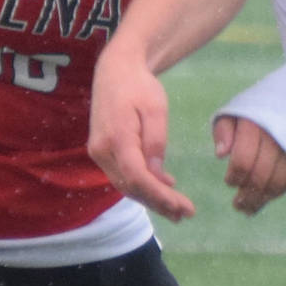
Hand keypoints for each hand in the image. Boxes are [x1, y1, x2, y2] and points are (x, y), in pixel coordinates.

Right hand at [88, 45, 193, 220]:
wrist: (115, 71)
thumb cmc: (139, 86)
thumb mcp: (156, 109)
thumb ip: (156, 142)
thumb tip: (157, 175)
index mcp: (116, 137)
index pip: (137, 177)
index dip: (160, 196)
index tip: (183, 206)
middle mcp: (102, 150)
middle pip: (131, 186)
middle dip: (159, 203)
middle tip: (186, 214)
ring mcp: (99, 152)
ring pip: (125, 185)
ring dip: (151, 199)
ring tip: (178, 209)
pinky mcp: (102, 152)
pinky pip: (123, 175)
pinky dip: (143, 186)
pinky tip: (164, 189)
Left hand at [213, 114, 285, 214]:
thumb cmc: (255, 111)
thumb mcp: (234, 113)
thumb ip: (223, 131)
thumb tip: (220, 154)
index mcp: (255, 124)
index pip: (243, 160)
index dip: (235, 176)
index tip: (229, 182)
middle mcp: (276, 137)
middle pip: (260, 176)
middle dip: (247, 195)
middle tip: (237, 205)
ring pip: (276, 183)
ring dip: (260, 200)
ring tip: (247, 209)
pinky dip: (274, 195)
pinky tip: (262, 201)